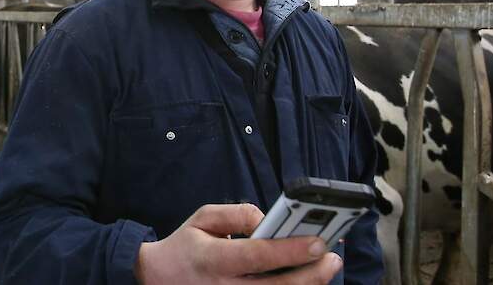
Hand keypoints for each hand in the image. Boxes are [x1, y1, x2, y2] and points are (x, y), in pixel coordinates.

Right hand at [134, 203, 342, 283]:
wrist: (161, 278)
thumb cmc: (187, 245)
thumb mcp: (203, 217)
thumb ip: (236, 214)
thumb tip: (267, 220)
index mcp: (214, 259)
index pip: (257, 256)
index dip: (289, 250)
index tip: (317, 241)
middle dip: (311, 274)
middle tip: (332, 257)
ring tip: (325, 267)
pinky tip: (305, 279)